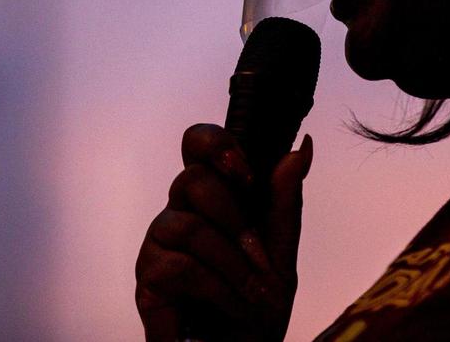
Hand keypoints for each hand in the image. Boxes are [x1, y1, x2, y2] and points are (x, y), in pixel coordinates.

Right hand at [136, 124, 313, 341]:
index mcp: (212, 197)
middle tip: (260, 256)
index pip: (197, 143)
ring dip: (234, 264)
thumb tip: (301, 148)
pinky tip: (233, 307)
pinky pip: (180, 265)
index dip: (216, 144)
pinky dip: (220, 291)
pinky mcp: (148, 277)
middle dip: (236, 219)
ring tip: (254, 294)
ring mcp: (159, 243)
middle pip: (192, 178)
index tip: (247, 174)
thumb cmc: (256, 306)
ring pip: (189, 226)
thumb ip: (285, 201)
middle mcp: (180, 211)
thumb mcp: (281, 252)